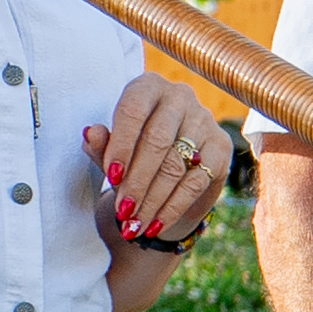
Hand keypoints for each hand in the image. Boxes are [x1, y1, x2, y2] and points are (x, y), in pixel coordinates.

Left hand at [87, 77, 227, 250]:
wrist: (170, 171)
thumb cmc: (134, 154)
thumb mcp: (112, 150)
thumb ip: (101, 144)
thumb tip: (90, 134)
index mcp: (148, 87)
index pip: (133, 111)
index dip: (121, 145)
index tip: (111, 176)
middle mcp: (179, 96)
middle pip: (157, 141)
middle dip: (137, 181)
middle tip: (123, 211)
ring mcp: (204, 119)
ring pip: (176, 164)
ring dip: (152, 200)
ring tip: (134, 224)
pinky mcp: (221, 146)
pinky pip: (196, 181)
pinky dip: (172, 207)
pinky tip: (156, 224)